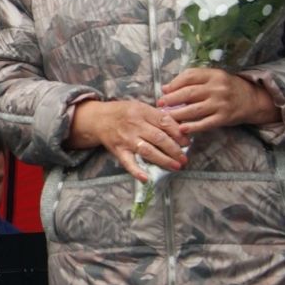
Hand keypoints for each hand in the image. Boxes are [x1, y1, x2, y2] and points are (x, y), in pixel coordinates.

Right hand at [70, 99, 188, 180]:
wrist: (98, 118)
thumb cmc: (123, 112)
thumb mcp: (140, 107)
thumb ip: (157, 116)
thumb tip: (180, 128)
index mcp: (142, 111)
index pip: (164, 122)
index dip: (178, 133)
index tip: (187, 142)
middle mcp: (134, 125)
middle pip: (159, 138)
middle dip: (175, 149)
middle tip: (184, 158)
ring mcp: (126, 139)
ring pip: (148, 151)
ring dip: (163, 160)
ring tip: (176, 166)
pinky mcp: (118, 150)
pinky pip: (128, 162)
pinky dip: (136, 171)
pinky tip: (145, 178)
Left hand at [158, 67, 279, 134]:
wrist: (252, 99)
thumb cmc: (226, 87)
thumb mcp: (212, 77)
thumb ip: (191, 80)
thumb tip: (166, 88)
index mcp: (213, 75)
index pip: (189, 76)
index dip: (174, 84)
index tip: (163, 91)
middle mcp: (217, 88)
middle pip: (189, 93)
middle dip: (171, 99)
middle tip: (160, 105)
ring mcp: (221, 103)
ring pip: (195, 109)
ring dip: (177, 114)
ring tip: (165, 117)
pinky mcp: (224, 117)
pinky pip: (206, 123)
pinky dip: (193, 127)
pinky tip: (182, 129)